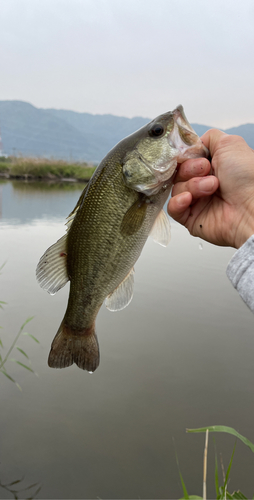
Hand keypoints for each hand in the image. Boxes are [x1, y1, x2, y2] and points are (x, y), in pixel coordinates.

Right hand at [167, 129, 253, 248]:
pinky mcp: (191, 218)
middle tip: (207, 171)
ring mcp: (198, 201)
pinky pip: (173, 208)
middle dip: (190, 169)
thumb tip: (194, 143)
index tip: (196, 156)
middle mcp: (204, 183)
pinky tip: (189, 198)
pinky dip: (178, 202)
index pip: (185, 158)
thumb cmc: (247, 178)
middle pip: (178, 172)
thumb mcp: (230, 144)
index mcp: (212, 167)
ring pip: (176, 188)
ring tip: (211, 188)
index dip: (186, 156)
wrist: (251, 208)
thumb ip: (209, 137)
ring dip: (192, 186)